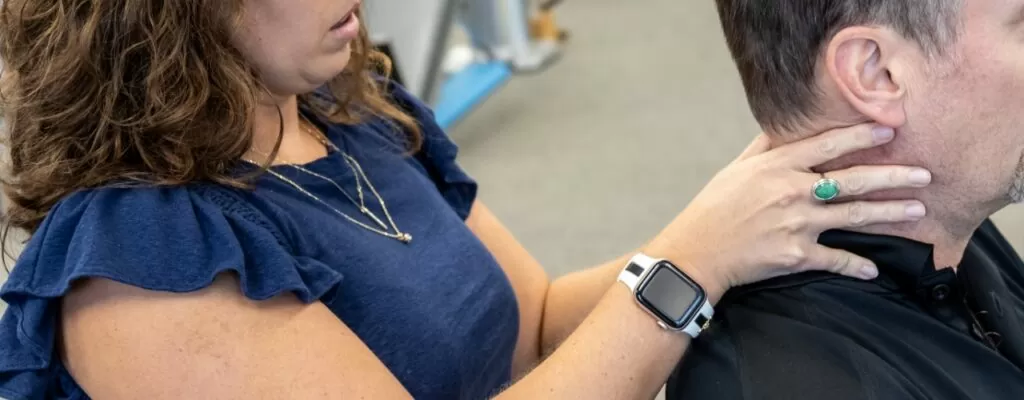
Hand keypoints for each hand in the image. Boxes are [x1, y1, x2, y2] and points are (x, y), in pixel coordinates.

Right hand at [646, 124, 930, 297]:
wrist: (696, 252)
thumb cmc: (712, 208)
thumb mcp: (735, 170)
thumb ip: (763, 148)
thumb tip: (781, 124)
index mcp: (778, 166)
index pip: (828, 145)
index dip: (861, 136)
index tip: (889, 130)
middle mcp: (792, 192)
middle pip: (853, 180)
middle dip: (893, 176)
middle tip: (925, 174)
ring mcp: (797, 224)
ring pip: (854, 215)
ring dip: (889, 213)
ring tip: (916, 210)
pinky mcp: (797, 255)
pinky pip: (835, 259)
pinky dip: (856, 264)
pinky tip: (874, 268)